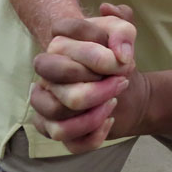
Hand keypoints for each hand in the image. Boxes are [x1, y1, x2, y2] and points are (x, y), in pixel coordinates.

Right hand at [31, 3, 144, 152]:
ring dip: (94, 112)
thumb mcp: (125, 35)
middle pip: (59, 75)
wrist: (123, 80)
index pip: (64, 35)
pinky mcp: (53, 127)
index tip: (122, 57)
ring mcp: (46, 100)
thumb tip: (119, 51)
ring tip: (113, 102)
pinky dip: (92, 135)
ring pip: (57, 112)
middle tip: (121, 81)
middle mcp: (46, 70)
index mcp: (59, 42)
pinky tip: (109, 122)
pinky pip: (65, 140)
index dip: (97, 49)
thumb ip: (123, 31)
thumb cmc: (116, 54)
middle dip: (97, 82)